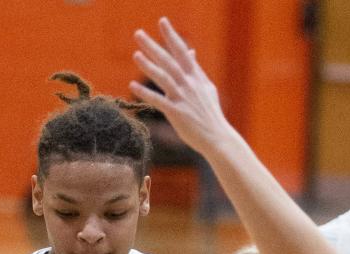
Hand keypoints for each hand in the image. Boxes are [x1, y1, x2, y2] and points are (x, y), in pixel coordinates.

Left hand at [131, 18, 228, 156]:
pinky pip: (158, 101)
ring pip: (163, 78)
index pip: (181, 51)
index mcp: (195, 76)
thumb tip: (191, 52)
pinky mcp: (177, 114)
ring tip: (135, 54)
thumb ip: (196, 69)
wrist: (217, 137)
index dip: (171, 36)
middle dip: (153, 46)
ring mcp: (182, 98)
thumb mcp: (206, 88)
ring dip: (148, 66)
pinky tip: (132, 86)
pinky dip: (145, 93)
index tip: (162, 21)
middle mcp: (189, 84)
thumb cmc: (210, 113)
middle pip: (168, 61)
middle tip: (138, 33)